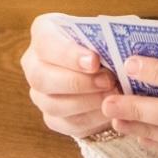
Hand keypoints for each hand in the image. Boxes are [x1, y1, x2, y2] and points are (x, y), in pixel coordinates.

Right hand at [20, 13, 121, 138]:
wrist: (108, 67)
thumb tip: (123, 50)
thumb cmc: (106, 43)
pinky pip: (67, 124)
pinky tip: (110, 112)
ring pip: (53, 104)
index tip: (94, 61)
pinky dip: (91, 120)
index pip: (45, 42)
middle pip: (41, 77)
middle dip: (77, 82)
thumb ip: (109, 38)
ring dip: (87, 102)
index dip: (68, 54)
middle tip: (108, 81)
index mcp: (44, 33)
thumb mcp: (108, 33)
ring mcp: (40, 93)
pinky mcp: (52, 118)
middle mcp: (34, 63)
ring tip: (113, 96)